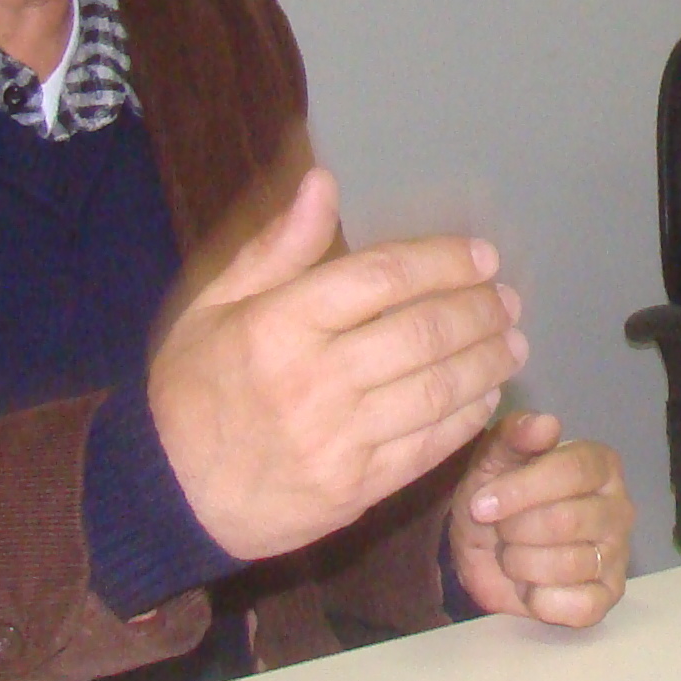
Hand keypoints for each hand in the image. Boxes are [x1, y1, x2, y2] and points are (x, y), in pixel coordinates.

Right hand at [148, 168, 526, 561]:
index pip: (382, 277)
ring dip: (487, 361)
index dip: (443, 261)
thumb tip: (323, 182)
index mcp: (277, 325)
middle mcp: (312, 380)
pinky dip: (468, 416)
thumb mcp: (213, 307)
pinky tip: (485, 394)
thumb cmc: (193, 389)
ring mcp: (337, 440)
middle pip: (423, 332)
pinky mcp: (355, 489)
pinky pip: (430, 446)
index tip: (479, 257)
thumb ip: (275, 247)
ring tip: (511, 342)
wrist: (169, 498)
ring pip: (438, 390)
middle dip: (478, 310)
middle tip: (505, 300)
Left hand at [449, 410, 631, 627]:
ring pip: (568, 565)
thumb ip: (515, 435)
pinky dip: (542, 601)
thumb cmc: (497, 497)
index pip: (573, 471)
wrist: (483, 551)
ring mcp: (617, 554)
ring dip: (522, 565)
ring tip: (514, 556)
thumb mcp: (493, 459)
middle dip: (516, 531)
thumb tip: (547, 423)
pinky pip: (579, 605)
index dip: (522, 490)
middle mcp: (618, 508)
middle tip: (501, 531)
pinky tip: (531, 588)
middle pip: (567, 520)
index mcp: (599, 465)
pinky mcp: (608, 596)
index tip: (482, 505)